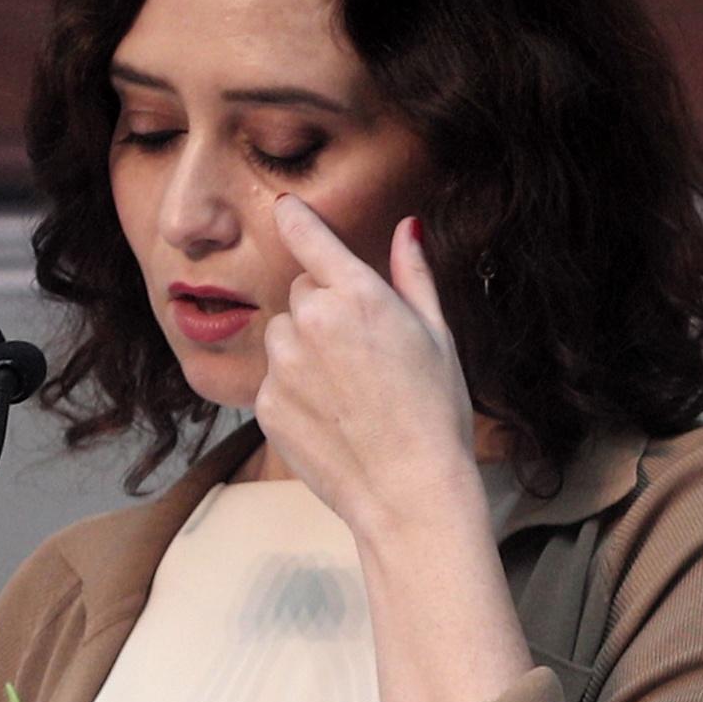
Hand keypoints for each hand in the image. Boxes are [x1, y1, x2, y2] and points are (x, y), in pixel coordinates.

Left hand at [251, 198, 486, 546]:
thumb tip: (407, 227)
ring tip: (348, 388)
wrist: (408, 493)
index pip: (306, 234)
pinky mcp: (266, 404)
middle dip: (325, 306)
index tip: (287, 208)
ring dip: (305, 348)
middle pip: (302, 290)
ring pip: (283, 333)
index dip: (295, 217)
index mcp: (358, 296)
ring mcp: (283, 365)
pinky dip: (295, 389)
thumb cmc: (435, 414)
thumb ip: (413, 275)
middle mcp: (312, 322)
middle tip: (363, 350)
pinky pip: (273, 379)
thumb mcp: (437, 336)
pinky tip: (333, 415)